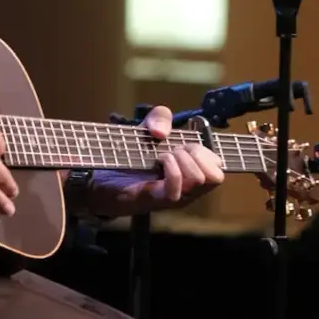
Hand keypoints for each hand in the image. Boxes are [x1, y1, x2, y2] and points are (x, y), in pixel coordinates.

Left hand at [73, 105, 223, 221]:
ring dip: (181, 160)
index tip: (185, 144)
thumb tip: (161, 132)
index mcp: (190, 172)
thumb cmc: (128, 156)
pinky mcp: (156, 200)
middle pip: (216, 175)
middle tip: (174, 151)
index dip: (206, 151)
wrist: (99, 178)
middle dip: (197, 154)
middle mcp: (187, 188)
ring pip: (199, 180)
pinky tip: (158, 162)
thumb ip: (159, 117)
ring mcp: (174, 197)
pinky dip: (170, 170)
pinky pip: (176, 190)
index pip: (219, 167)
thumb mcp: (147, 128)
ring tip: (163, 156)